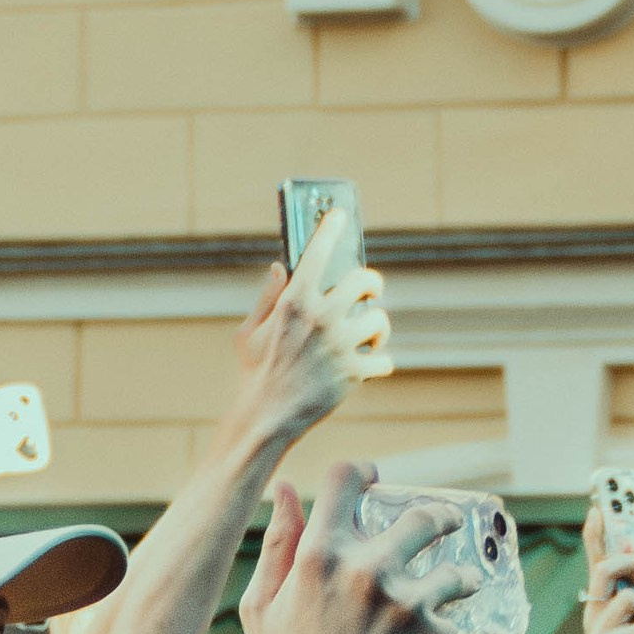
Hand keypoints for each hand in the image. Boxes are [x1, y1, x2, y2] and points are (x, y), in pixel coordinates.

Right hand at [224, 214, 392, 463]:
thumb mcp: (249, 332)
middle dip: (372, 283)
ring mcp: (340, 344)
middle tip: (370, 291)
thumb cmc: (255, 374)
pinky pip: (384, 359)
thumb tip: (280, 267)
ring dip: (377, 328)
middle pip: (366, 280)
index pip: (318, 251)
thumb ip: (267, 298)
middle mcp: (322, 316)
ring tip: (369, 336)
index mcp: (294, 300)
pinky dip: (379, 363)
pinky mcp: (354, 373)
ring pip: (380, 320)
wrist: (266, 418)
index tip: (340, 215)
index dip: (331, 228)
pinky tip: (370, 365)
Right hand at [239, 467, 470, 633]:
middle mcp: (368, 571)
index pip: (347, 480)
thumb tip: (285, 489)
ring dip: (457, 578)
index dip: (363, 474)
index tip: (376, 481)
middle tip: (447, 524)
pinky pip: (453, 623)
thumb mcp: (262, 608)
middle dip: (440, 519)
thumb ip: (278, 544)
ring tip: (457, 588)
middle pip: (423, 517)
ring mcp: (409, 605)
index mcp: (319, 555)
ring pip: (455, 572)